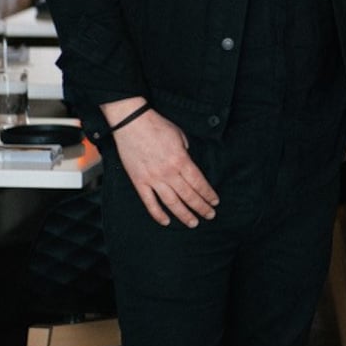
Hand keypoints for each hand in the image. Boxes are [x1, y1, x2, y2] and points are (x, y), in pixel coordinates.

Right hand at [109, 107, 218, 228]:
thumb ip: (186, 153)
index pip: (198, 183)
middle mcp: (168, 172)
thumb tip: (188, 165)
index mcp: (181, 160)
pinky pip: (149, 202)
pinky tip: (166, 221)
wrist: (131, 123)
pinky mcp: (139, 181)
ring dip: (183, 214)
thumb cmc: (157, 126)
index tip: (214, 202)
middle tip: (210, 215)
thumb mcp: (180, 136)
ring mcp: (153, 178)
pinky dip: (157, 214)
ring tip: (193, 223)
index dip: (208, 194)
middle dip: (201, 207)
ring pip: (171, 202)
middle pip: (188, 195)